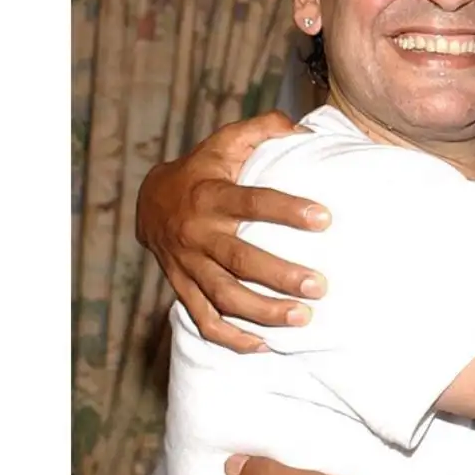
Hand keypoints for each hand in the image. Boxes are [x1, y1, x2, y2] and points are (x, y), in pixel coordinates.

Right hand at [135, 111, 329, 352]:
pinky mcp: (182, 287)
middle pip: (239, 260)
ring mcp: (188, 265)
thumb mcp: (226, 141)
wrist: (150, 201)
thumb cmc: (203, 170)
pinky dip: (231, 337)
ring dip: (263, 312)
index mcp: (211, 195)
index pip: (252, 202)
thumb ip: (263, 129)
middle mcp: (198, 233)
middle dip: (280, 275)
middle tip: (320, 286)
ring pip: (224, 296)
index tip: (325, 218)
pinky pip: (203, 319)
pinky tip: (264, 345)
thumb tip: (304, 129)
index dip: (287, 210)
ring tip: (303, 318)